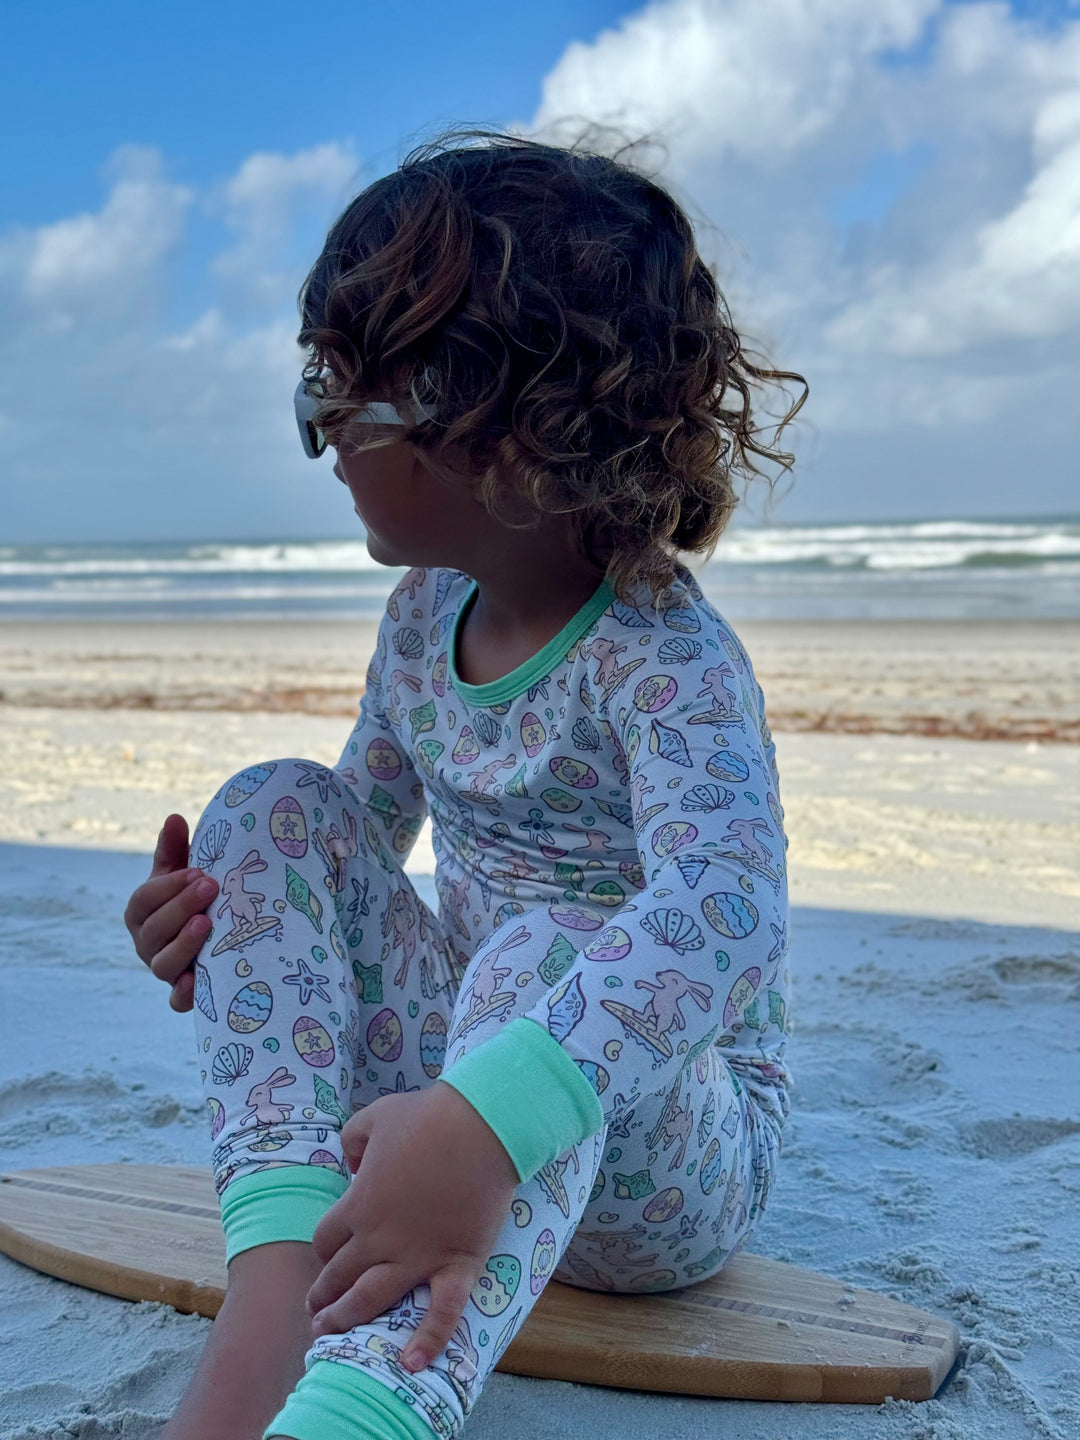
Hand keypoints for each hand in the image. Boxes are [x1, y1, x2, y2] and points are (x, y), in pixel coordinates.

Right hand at [123, 813, 218, 1011]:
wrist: (217, 934)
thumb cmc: (194, 898)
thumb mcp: (183, 873)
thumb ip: (175, 849)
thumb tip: (174, 817)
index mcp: (141, 912)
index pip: (144, 900)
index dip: (168, 887)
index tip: (198, 871)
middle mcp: (146, 943)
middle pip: (153, 930)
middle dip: (180, 907)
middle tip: (211, 886)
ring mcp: (163, 970)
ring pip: (162, 964)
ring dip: (183, 945)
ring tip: (206, 924)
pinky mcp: (182, 993)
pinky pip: (177, 1002)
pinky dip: (184, 995)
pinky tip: (197, 982)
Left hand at [306, 1082, 520, 1373]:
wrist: (481, 1125)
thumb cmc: (427, 1116)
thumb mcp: (373, 1117)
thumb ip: (350, 1140)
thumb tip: (351, 1164)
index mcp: (359, 1204)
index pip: (327, 1240)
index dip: (324, 1251)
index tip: (328, 1257)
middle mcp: (380, 1238)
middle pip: (341, 1275)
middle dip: (324, 1295)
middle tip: (315, 1312)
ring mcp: (418, 1255)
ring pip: (373, 1299)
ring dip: (347, 1319)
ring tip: (330, 1335)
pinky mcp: (456, 1263)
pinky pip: (442, 1311)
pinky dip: (428, 1340)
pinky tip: (412, 1364)